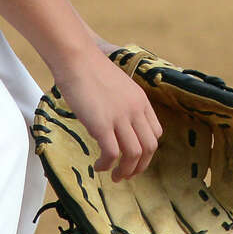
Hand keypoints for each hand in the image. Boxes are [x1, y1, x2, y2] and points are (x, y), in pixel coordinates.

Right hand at [50, 46, 162, 180]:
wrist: (76, 58)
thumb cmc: (90, 70)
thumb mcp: (117, 86)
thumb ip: (122, 105)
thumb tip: (116, 126)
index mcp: (141, 100)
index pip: (155, 133)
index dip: (147, 150)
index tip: (134, 157)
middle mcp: (135, 109)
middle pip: (149, 147)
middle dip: (140, 166)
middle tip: (126, 174)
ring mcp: (120, 117)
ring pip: (134, 154)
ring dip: (126, 171)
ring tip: (114, 176)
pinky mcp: (102, 124)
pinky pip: (112, 153)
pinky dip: (107, 165)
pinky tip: (99, 166)